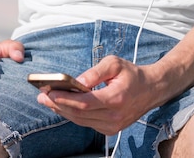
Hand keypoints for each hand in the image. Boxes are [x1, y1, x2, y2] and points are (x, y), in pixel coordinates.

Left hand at [36, 55, 160, 135]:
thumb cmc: (131, 74)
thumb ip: (95, 72)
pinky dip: (73, 114)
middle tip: (42, 95)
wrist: (151, 90)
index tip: (49, 92)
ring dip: (63, 111)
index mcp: (116, 98)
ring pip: (81, 121)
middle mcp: (114, 116)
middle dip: (58, 105)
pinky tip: (62, 106)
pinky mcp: (111, 129)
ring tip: (47, 100)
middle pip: (79, 114)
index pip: (85, 102)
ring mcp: (113, 126)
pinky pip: (87, 123)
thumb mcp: (114, 64)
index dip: (65, 99)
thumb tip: (77, 81)